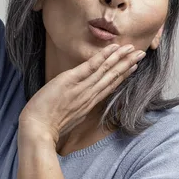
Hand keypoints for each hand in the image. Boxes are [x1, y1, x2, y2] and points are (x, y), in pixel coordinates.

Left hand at [18, 44, 146, 146]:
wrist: (37, 130)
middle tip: (141, 53)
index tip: (134, 66)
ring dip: (121, 58)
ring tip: (133, 49)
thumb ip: (78, 108)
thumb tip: (81, 104)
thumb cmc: (47, 126)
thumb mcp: (69, 118)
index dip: (124, 75)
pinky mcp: (71, 80)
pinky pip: (91, 66)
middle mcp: (90, 95)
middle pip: (113, 77)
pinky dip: (104, 56)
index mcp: (89, 103)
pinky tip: (114, 48)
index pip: (110, 86)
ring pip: (106, 70)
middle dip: (128, 64)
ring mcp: (82, 87)